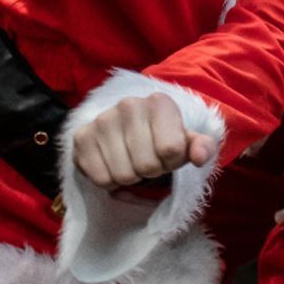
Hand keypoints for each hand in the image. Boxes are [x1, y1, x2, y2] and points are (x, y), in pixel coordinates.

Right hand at [70, 93, 215, 190]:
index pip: (171, 149)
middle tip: (148, 161)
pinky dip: (110, 181)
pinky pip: (101, 179)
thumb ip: (202, 147)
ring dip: (131, 177)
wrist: (125, 130)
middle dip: (152, 171)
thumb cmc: (161, 136)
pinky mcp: (81, 137)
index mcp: (159, 102)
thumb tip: (200, 157)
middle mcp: (129, 105)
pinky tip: (113, 165)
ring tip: (131, 162)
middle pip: (147, 165)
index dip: (173, 161)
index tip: (169, 155)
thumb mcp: (186, 140)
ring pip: (123, 175)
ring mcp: (102, 120)